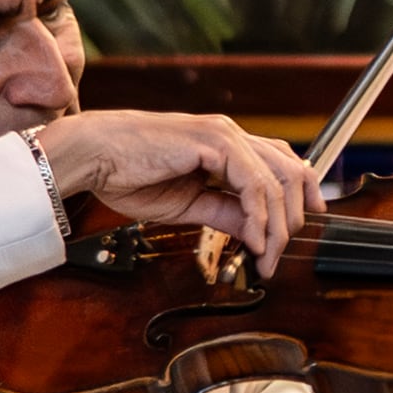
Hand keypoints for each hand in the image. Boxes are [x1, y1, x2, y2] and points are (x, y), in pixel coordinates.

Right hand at [39, 111, 321, 272]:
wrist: (93, 156)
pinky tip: (254, 241)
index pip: (281, 163)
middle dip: (292, 219)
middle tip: (278, 256)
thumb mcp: (188, 203)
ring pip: (278, 180)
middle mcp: (230, 135)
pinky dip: (259, 217)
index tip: (299, 228)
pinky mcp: (215, 142)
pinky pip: (254, 183)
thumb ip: (224, 212)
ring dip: (277, 226)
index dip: (299, 195)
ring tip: (267, 257)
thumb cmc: (127, 174)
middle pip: (290, 171)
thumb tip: (255, 232)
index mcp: (224, 145)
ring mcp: (225, 135)